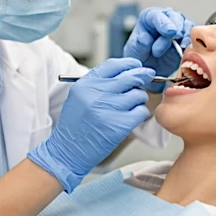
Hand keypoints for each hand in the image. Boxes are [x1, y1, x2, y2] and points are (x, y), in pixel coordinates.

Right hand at [27, 58, 153, 191]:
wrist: (68, 151)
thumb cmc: (75, 125)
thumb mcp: (79, 97)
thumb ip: (99, 84)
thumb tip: (126, 73)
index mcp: (86, 84)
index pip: (114, 65)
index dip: (129, 64)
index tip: (137, 66)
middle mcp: (96, 93)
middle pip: (130, 77)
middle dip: (142, 76)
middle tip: (148, 77)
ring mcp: (108, 109)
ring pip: (139, 95)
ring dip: (139, 99)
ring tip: (131, 106)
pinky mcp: (119, 125)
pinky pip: (141, 112)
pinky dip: (140, 114)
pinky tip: (132, 118)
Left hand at [123, 7, 193, 89]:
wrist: (148, 68)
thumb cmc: (139, 55)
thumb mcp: (134, 51)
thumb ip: (139, 44)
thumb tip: (145, 38)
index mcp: (148, 18)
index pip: (157, 15)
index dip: (164, 22)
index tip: (169, 32)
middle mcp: (164, 19)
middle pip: (174, 17)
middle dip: (176, 26)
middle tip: (175, 36)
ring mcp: (176, 28)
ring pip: (186, 25)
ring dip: (184, 35)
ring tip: (179, 46)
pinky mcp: (185, 39)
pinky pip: (193, 37)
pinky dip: (191, 42)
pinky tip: (186, 49)